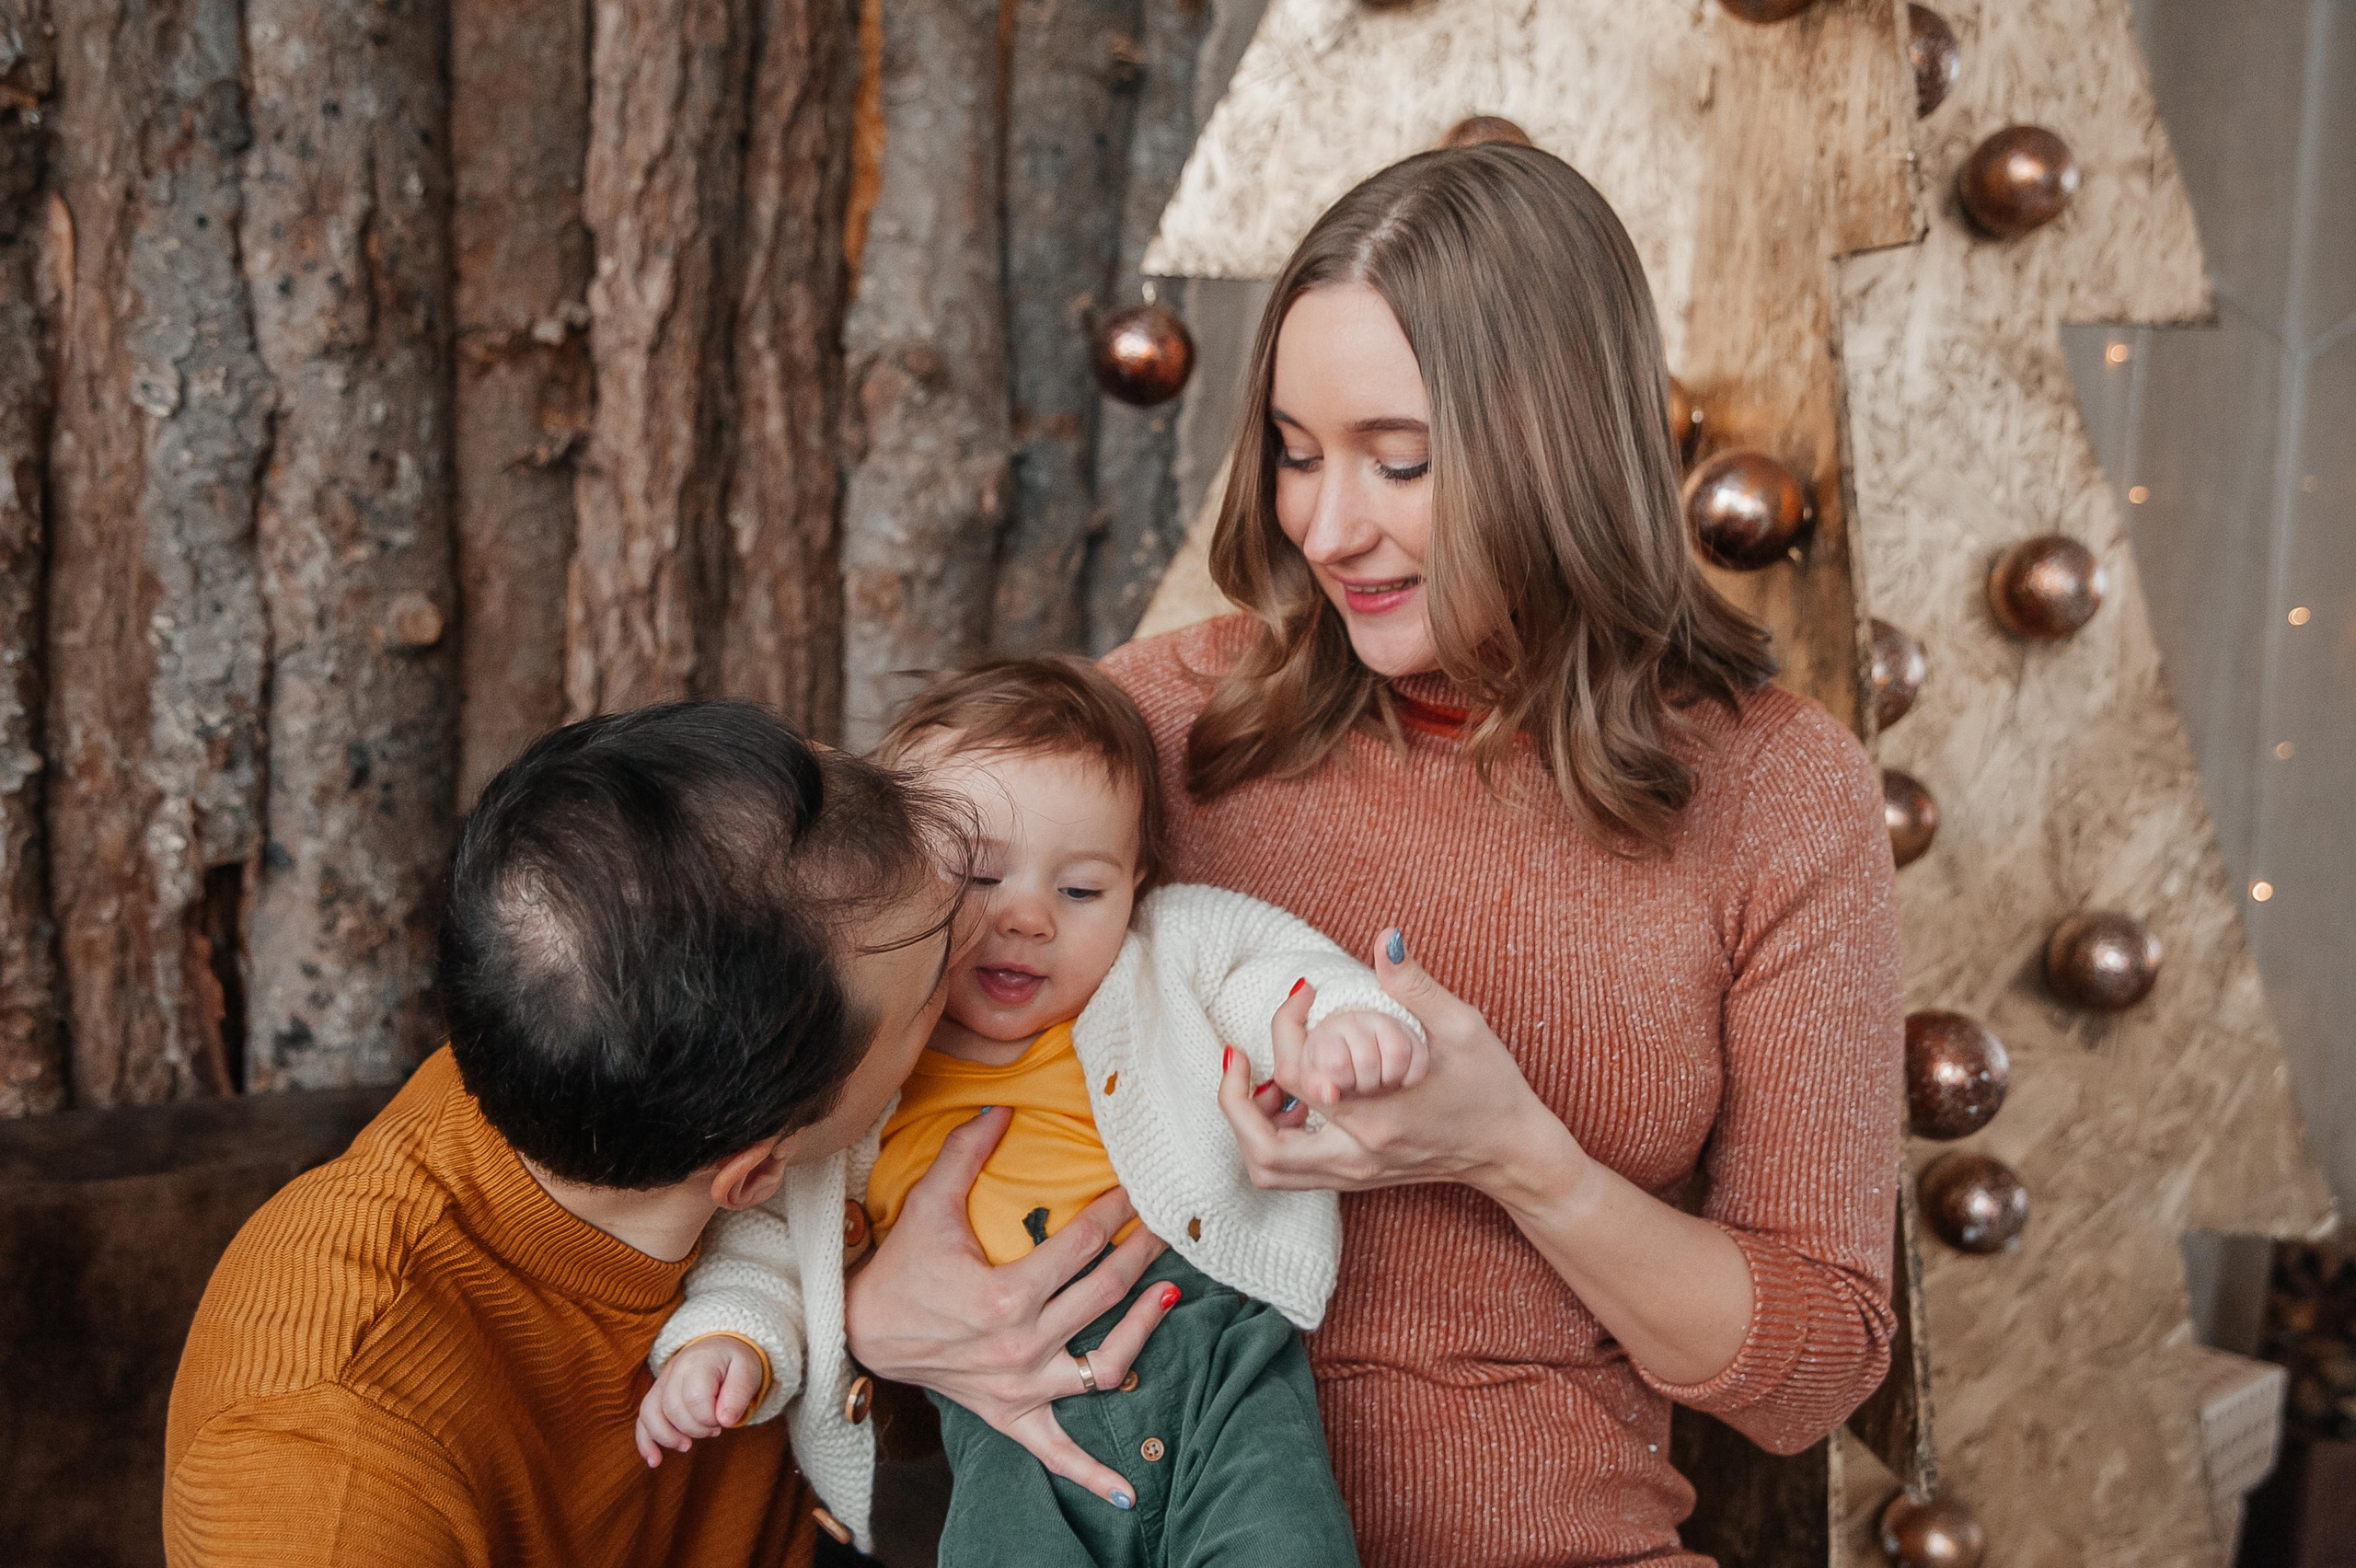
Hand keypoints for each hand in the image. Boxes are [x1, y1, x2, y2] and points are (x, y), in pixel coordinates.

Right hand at [635, 1335, 764, 1467]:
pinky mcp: (656, 1395)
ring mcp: (662, 1382)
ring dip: (668, 1437)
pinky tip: (654, 1460)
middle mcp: (675, 1369)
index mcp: (699, 1361)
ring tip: (687, 1445)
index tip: (724, 1420)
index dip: (710, 1419)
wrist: (721, 1347)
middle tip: (714, 1430)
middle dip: (694, 1429)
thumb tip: (725, 1421)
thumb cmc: (736, 1362)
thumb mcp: (748, 1371)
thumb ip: (739, 1394)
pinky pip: (643, 1418)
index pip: (695, 1399)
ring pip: (650, 1413)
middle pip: (672, 1409)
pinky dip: (645, 1441)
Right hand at [844, 1108, 1178, 1508]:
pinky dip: (1091, 1474)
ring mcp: (1022, 1387)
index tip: (1137, 1187)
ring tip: (1173, 1293)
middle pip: (1103, 1293)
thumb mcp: (928, 1206)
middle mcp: (1021, 1345)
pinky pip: (1057, 1453)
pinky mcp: (1013, 1417)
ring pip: (1104, 1364)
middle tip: (1170, 1224)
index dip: (1114, 1211)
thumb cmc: (901, 1268)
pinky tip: (1129, 1492)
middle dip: (1144, 1253)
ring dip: (1144, 1330)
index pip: (1079, 1244)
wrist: (863, 1332)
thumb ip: (965, 1155)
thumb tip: (1001, 1107)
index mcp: (1004, 1295)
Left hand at [1218, 931, 1589, 1201]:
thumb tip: (1385, 937)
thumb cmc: (1492, 1088)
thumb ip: (1416, 985)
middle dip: (1234, 1101)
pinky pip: (1292, 1171)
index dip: (1283, 1026)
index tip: (1303, 991)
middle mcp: (1357, 1156)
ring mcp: (1355, 1174)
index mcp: (1376, 1118)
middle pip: (1261, 1147)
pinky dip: (1272, 1139)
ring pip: (1269, 1170)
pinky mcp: (1357, 1178)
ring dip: (1248, 1126)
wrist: (1513, 1153)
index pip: (1294, 1077)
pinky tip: (1291, 1100)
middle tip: (1239, 1057)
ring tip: (1259, 1081)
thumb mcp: (1463, 1027)